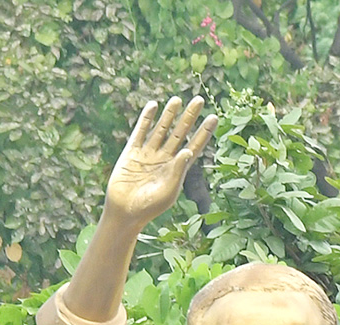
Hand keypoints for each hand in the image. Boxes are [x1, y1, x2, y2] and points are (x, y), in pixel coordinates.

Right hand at [104, 97, 216, 231]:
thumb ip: (179, 171)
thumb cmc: (150, 206)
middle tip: (199, 100)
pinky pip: (140, 131)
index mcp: (179, 169)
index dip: (204, 132)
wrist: (125, 211)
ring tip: (177, 99)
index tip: (214, 117)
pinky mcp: (132, 151)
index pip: (195, 146)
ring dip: (169, 114)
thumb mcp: (169, 190)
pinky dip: (146, 118)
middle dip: (189, 117)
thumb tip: (189, 150)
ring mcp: (149, 153)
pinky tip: (153, 105)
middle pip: (180, 133)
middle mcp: (166, 158)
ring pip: (162, 130)